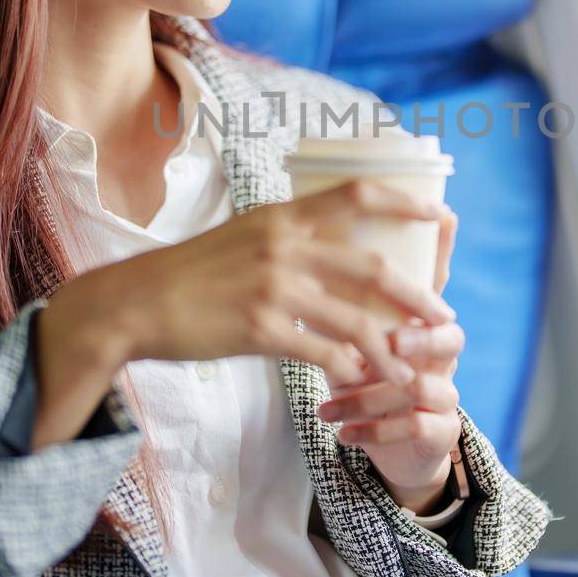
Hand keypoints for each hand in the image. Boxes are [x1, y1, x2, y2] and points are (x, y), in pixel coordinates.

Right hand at [49, 180, 455, 393]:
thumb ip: (286, 236)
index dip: (404, 202)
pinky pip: (323, 354)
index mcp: (281, 216)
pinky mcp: (260, 330)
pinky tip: (357, 382)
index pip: (356, 194)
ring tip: (409, 368)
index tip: (439, 214)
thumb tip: (328, 241)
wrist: (136, 303)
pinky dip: (347, 371)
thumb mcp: (242, 235)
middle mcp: (283, 246)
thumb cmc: (189, 272)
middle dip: (416, 295)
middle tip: (441, 314)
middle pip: (372, 268)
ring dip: (390, 351)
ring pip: (355, 322)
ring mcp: (273, 288)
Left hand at [317, 207, 463, 498]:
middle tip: (383, 341)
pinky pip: (418, 427)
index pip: (438, 282)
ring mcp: (446, 390)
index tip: (437, 221)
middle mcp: (441, 351)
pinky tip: (343, 436)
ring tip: (326, 409)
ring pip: (422, 386)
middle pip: (448, 335)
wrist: (380, 437)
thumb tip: (305, 238)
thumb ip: (337, 291)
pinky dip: (376, 431)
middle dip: (413, 337)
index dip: (443, 253)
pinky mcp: (441, 429)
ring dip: (371, 396)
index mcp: (419, 318)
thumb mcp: (344, 330)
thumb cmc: (356, 371)